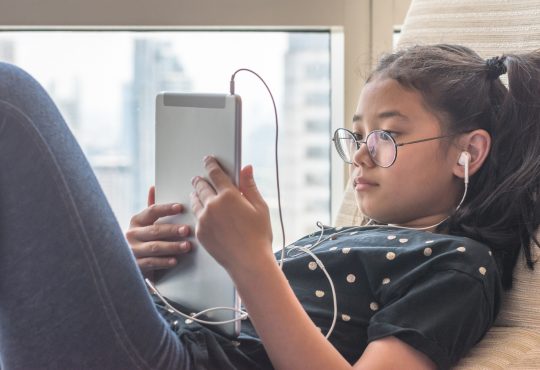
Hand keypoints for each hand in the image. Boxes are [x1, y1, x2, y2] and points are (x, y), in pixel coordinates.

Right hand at [126, 186, 191, 278]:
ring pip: (154, 247)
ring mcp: (132, 250)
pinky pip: (151, 262)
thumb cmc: (144, 240)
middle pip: (155, 230)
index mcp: (137, 221)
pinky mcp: (135, 265)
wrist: (130, 265)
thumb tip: (153, 187)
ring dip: (172, 246)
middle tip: (187, 230)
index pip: (152, 211)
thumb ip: (152, 208)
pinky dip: (164, 262)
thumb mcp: (146, 224)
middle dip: (172, 230)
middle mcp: (132, 234)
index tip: (180, 207)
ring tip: (186, 246)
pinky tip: (174, 260)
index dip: (166, 209)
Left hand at [191, 156, 273, 274]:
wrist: (248, 262)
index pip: (215, 173)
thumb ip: (250, 186)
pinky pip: (196, 216)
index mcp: (229, 196)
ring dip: (196, 194)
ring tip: (198, 192)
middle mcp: (213, 205)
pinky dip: (198, 211)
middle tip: (200, 177)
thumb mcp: (260, 208)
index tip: (209, 160)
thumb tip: (246, 168)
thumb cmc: (258, 236)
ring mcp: (204, 219)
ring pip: (195, 200)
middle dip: (200, 179)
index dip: (211, 164)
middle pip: (201, 185)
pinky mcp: (200, 232)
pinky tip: (202, 212)